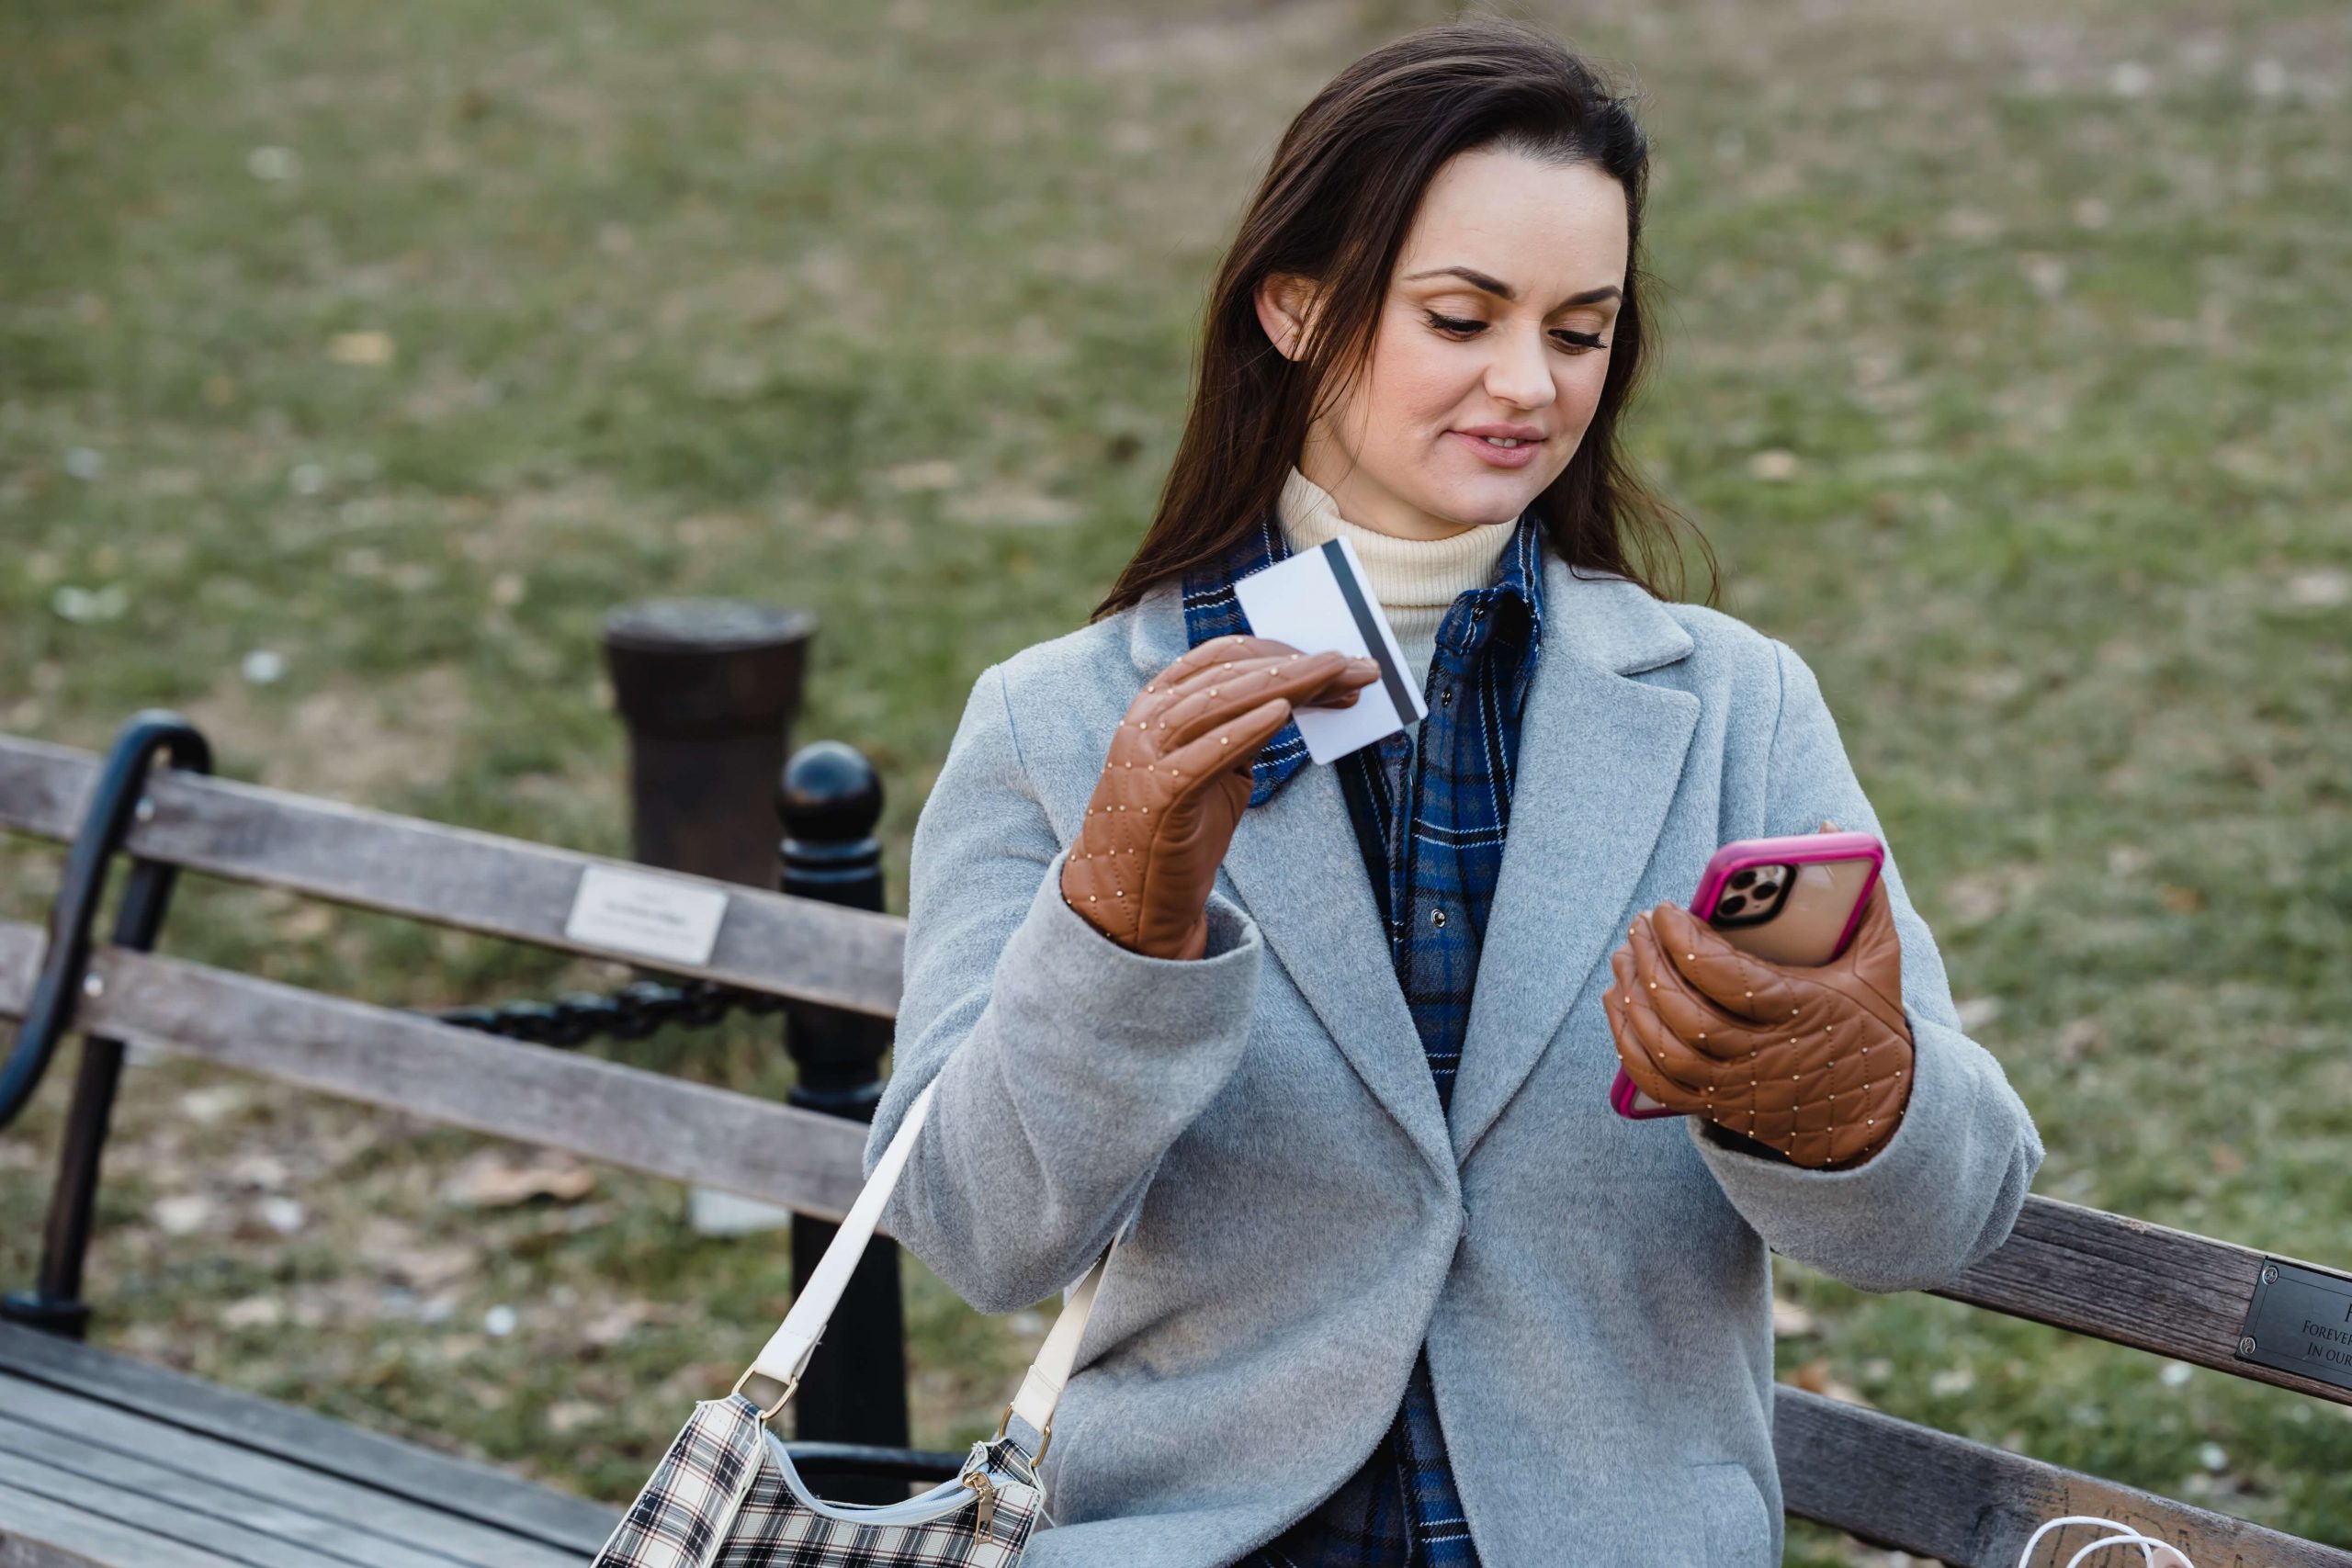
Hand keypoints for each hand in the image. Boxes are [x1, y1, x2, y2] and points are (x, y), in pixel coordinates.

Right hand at [1061, 634, 1378, 959]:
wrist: (1129, 901)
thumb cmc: (1178, 830)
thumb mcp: (1216, 770)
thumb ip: (1244, 732)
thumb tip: (1299, 699)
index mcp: (1158, 705)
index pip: (1222, 658)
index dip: (1282, 652)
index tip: (1338, 663)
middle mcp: (1148, 721)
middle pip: (1229, 675)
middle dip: (1298, 666)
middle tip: (1357, 664)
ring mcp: (1148, 757)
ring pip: (1218, 703)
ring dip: (1283, 684)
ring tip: (1334, 675)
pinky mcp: (1158, 797)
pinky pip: (1204, 756)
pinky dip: (1243, 730)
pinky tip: (1282, 713)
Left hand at [1604, 820, 1915, 1168]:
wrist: (1876, 1118)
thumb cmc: (1872, 1030)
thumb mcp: (1879, 962)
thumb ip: (1861, 895)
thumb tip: (1826, 828)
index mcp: (1800, 1011)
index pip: (1726, 979)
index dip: (1685, 942)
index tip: (1665, 909)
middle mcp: (1763, 1054)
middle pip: (1685, 1013)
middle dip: (1651, 964)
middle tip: (1638, 925)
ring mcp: (1735, 1085)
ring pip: (1664, 1047)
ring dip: (1633, 999)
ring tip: (1624, 957)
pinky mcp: (1716, 1106)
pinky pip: (1655, 1080)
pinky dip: (1627, 1042)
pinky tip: (1619, 1003)